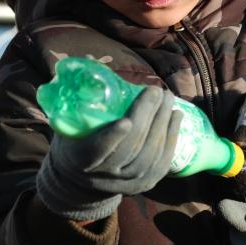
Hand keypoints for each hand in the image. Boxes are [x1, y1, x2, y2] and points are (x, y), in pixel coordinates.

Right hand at [36, 86, 180, 220]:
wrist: (82, 179)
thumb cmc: (76, 140)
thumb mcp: (69, 122)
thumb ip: (80, 96)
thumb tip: (89, 61)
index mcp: (81, 159)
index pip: (97, 150)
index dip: (112, 137)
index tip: (125, 120)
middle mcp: (104, 176)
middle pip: (130, 149)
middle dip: (145, 117)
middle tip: (155, 92)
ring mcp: (127, 182)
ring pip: (149, 155)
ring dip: (163, 123)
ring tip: (168, 98)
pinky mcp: (146, 183)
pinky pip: (163, 161)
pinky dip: (172, 136)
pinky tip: (176, 116)